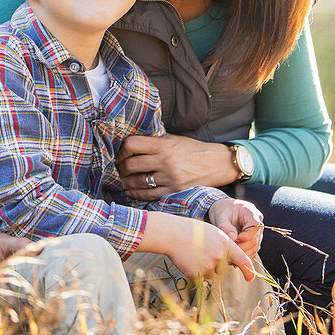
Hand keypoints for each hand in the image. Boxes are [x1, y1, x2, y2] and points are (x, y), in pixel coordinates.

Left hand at [118, 133, 236, 197]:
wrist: (216, 163)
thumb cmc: (194, 149)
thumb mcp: (175, 139)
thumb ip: (156, 140)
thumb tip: (133, 141)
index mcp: (164, 145)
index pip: (132, 144)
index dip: (122, 149)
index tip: (121, 153)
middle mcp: (165, 161)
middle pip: (130, 165)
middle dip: (120, 167)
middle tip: (118, 168)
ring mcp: (169, 178)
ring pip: (136, 182)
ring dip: (125, 182)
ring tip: (123, 180)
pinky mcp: (173, 192)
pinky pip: (147, 195)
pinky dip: (135, 193)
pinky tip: (131, 190)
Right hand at [164, 217, 256, 283]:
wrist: (173, 234)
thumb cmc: (192, 231)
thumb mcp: (213, 233)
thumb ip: (224, 246)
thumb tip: (230, 262)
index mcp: (225, 243)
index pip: (242, 259)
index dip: (248, 270)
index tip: (251, 278)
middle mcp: (219, 255)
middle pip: (223, 268)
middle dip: (216, 263)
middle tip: (204, 251)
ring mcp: (208, 265)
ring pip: (211, 273)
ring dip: (205, 267)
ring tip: (194, 253)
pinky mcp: (197, 274)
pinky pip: (201, 278)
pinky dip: (196, 272)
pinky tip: (189, 260)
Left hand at [208, 197, 262, 258]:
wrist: (223, 210)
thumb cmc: (222, 211)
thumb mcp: (220, 216)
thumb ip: (225, 226)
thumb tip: (233, 238)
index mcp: (250, 212)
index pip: (255, 226)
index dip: (245, 236)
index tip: (234, 239)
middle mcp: (257, 222)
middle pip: (255, 240)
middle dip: (241, 247)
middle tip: (229, 249)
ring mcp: (257, 232)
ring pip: (254, 248)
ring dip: (242, 253)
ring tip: (229, 253)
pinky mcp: (254, 240)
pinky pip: (252, 251)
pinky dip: (243, 256)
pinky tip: (233, 256)